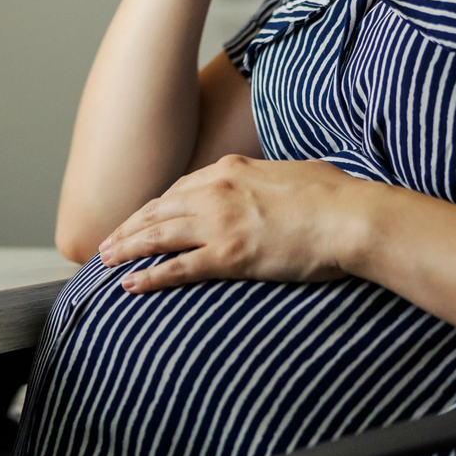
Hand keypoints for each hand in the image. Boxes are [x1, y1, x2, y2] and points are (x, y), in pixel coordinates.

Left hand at [96, 154, 369, 292]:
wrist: (351, 215)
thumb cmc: (334, 194)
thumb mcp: (293, 172)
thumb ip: (268, 178)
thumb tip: (272, 183)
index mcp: (230, 169)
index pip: (179, 189)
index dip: (154, 208)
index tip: (140, 220)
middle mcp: (216, 191)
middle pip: (159, 210)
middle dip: (129, 227)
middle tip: (107, 243)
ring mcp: (220, 223)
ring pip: (158, 236)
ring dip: (127, 248)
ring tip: (104, 261)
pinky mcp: (229, 255)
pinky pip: (177, 268)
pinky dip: (149, 277)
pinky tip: (129, 285)